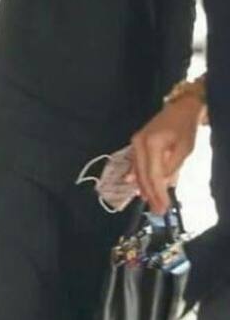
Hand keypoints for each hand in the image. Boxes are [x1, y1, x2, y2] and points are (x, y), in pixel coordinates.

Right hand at [128, 94, 203, 214]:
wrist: (179, 109)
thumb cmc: (184, 128)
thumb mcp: (185, 149)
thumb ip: (172, 167)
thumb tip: (163, 184)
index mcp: (151, 144)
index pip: (153, 175)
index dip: (158, 193)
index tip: (164, 208)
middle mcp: (139, 143)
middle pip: (142, 175)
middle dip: (150, 194)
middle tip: (157, 211)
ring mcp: (135, 142)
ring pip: (137, 170)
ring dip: (143, 187)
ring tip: (150, 203)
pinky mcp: (136, 143)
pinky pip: (136, 163)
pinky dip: (138, 176)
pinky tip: (135, 186)